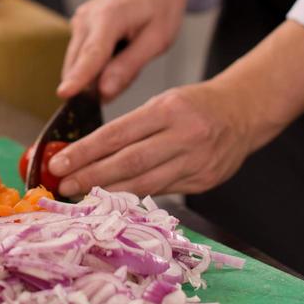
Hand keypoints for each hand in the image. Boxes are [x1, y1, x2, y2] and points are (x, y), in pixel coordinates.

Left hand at [51, 21, 303, 198]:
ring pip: (146, 183)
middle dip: (92, 176)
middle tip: (63, 185)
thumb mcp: (165, 101)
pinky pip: (164, 192)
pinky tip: (116, 201)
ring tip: (82, 197)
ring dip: (110, 193)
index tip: (60, 162)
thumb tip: (92, 152)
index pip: (119, 134)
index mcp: (168, 110)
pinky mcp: (205, 181)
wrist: (244, 112)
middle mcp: (183, 136)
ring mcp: (196, 162)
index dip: (86, 151)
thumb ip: (135, 127)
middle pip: (129, 162)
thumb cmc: (196, 104)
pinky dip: (137, 196)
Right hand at [58, 0, 198, 101]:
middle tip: (123, 85)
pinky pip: (83, 55)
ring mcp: (80, 21)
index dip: (78, 79)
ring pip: (78, 62)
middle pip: (77, 65)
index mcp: (108, 18)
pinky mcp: (81, 25)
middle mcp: (87, 18)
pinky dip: (97, 65)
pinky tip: (121, 52)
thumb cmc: (161, 0)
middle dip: (92, 87)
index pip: (90, 56)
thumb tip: (104, 92)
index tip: (64, 95)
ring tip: (130, 57)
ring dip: (96, 76)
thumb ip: (129, 67)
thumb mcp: (158, 38)